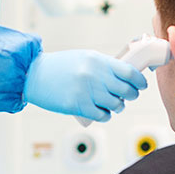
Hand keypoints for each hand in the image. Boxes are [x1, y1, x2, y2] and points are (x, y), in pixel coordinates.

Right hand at [23, 49, 146, 121]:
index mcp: (97, 60)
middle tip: (128, 96)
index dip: (139, 81)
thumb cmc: (60, 66)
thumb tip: (126, 76)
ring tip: (114, 104)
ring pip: (116, 104)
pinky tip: (102, 112)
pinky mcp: (77, 106)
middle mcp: (94, 75)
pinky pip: (102, 115)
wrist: (33, 74)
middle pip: (126, 90)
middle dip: (131, 95)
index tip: (141, 85)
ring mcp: (86, 91)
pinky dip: (106, 115)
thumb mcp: (84, 58)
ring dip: (118, 106)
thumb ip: (104, 66)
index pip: (129, 72)